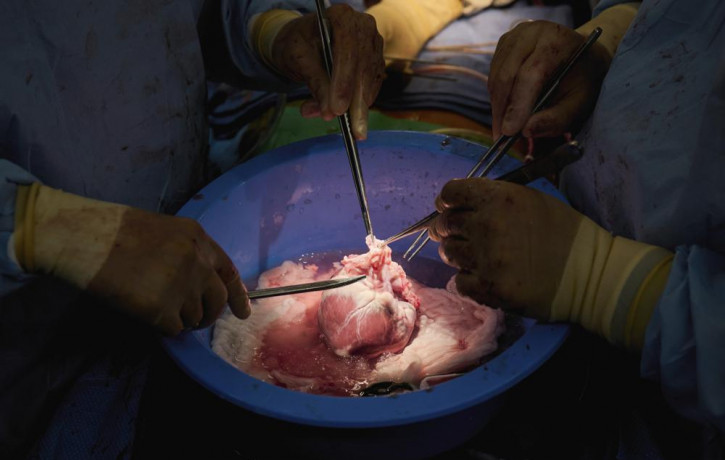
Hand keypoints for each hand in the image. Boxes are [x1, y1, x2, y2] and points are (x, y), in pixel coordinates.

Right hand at [87, 210, 250, 335]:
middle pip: (218, 300)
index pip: (228, 272)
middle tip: (199, 322)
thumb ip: (188, 252)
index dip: (238, 295)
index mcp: (199, 239)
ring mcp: (182, 287)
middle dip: (211, 315)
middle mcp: (197, 263)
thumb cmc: (115, 231)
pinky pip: (174, 329)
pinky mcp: (162, 309)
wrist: (84, 237)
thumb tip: (199, 283)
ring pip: (195, 317)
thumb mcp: (164, 231)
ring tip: (157, 305)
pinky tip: (146, 312)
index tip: (243, 312)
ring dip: (181, 319)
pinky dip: (163, 327)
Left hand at [270, 4, 384, 139]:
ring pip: (370, 80)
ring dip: (358, 107)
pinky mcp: (376, 61)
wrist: (305, 40)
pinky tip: (349, 117)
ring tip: (343, 126)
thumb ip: (315, 84)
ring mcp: (373, 44)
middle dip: (356, 102)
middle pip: (363, 68)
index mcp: (341, 17)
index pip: (348, 50)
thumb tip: (329, 113)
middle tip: (352, 131)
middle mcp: (363, 27)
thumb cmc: (298, 44)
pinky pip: (373, 86)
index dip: (344, 82)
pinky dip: (361, 104)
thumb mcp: (298, 60)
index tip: (337, 109)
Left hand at [427, 178, 672, 349]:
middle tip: (464, 236)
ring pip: (448, 253)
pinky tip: (488, 276)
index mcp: (498, 198)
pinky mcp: (488, 288)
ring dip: (459, 254)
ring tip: (481, 257)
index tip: (451, 209)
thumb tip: (455, 208)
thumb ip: (493, 199)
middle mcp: (487, 225)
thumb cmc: (565, 233)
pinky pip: (459, 282)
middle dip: (449, 229)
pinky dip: (469, 280)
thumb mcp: (531, 199)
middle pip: (444, 224)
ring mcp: (486, 258)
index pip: (450, 193)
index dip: (447, 202)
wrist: (591, 273)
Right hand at [488, 20, 611, 139]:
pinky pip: (493, 76)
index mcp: (556, 41)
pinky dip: (497, 97)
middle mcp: (531, 32)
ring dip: (497, 106)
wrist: (582, 54)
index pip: (530, 74)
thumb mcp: (579, 103)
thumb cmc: (582, 80)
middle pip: (507, 75)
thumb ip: (556, 119)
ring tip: (504, 127)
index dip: (518, 105)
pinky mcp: (503, 45)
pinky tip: (507, 109)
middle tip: (501, 137)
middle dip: (502, 110)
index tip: (509, 132)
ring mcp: (514, 36)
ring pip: (496, 77)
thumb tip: (525, 131)